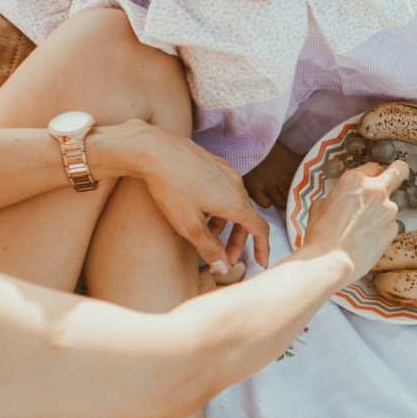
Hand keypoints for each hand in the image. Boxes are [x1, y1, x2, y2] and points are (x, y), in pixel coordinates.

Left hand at [112, 121, 270, 271]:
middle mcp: (236, 185)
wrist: (154, 150)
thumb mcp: (189, 226)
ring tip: (206, 234)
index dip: (263, 248)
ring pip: (233, 203)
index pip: (260, 229)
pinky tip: (199, 209)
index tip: (261, 262)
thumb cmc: (171, 187)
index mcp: (235, 203)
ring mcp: (226, 172)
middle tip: (224, 257)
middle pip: (246, 218)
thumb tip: (223, 267)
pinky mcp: (213, 163)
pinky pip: (223, 189)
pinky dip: (218, 206)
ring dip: (224, 224)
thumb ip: (209, 248)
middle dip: (237, 241)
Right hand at [300, 161, 407, 279]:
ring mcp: (388, 210)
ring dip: (381, 213)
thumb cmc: (321, 235)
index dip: (370, 176)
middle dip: (398, 173)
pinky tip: (366, 240)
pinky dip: (381, 230)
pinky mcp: (393, 229)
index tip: (369, 182)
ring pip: (390, 205)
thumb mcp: (320, 206)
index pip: (373, 167)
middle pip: (399, 171)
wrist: (331, 261)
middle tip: (393, 180)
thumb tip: (341, 199)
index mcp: (355, 179)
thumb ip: (338, 196)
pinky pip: (390, 224)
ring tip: (362, 230)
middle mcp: (376, 190)